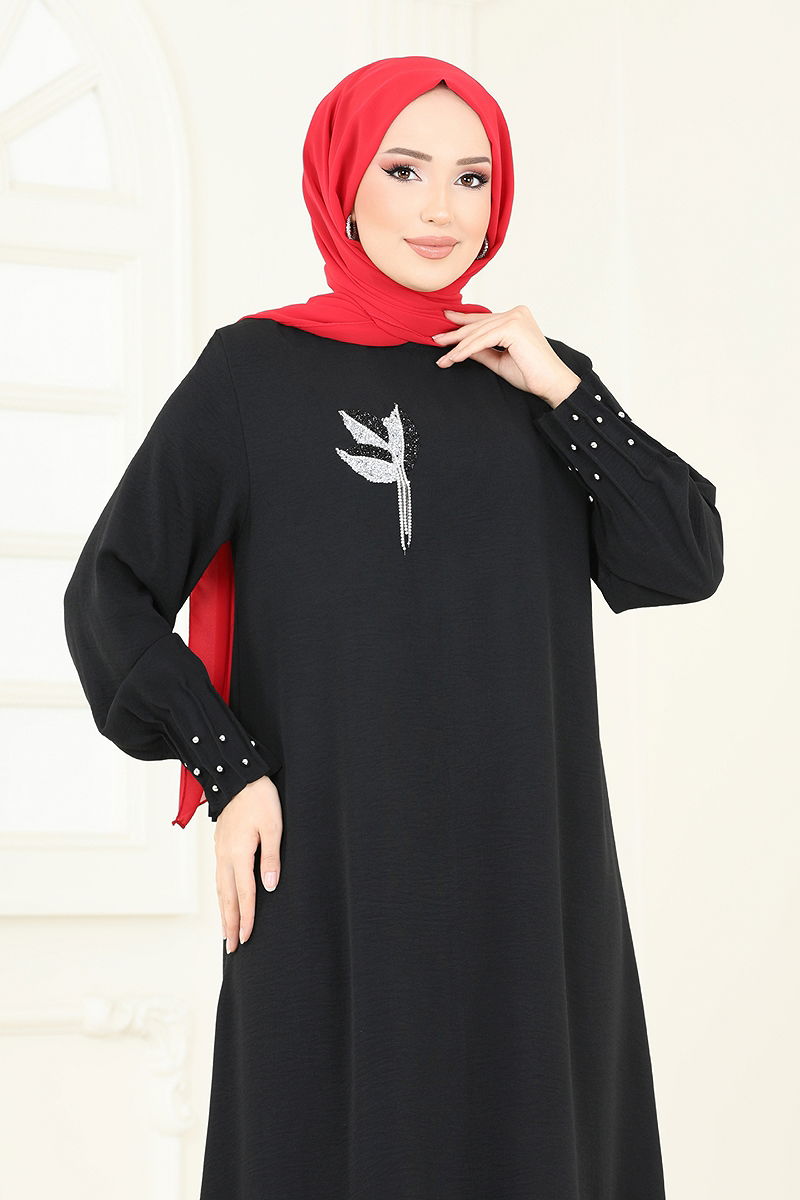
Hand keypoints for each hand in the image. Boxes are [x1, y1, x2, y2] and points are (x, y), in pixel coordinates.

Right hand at [213, 775, 282, 953]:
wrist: (238, 776)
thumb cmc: (260, 799)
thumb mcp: (273, 826)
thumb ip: (271, 857)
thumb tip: (269, 886)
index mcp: (239, 854)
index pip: (244, 894)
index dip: (247, 918)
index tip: (247, 939)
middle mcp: (225, 856)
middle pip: (227, 897)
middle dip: (230, 924)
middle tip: (232, 948)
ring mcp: (220, 851)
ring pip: (220, 889)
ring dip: (224, 912)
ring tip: (226, 932)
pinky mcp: (220, 845)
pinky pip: (219, 877)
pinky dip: (221, 894)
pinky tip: (224, 899)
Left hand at [431, 304, 581, 405]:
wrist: (551, 385)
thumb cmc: (531, 374)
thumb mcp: (499, 360)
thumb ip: (481, 351)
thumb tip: (460, 347)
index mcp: (516, 317)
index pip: (484, 320)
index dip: (463, 322)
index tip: (445, 322)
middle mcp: (517, 313)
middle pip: (479, 325)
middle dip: (456, 335)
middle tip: (436, 340)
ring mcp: (516, 318)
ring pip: (478, 333)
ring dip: (458, 347)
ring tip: (442, 358)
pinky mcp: (513, 328)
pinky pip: (483, 340)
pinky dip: (467, 350)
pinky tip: (453, 358)